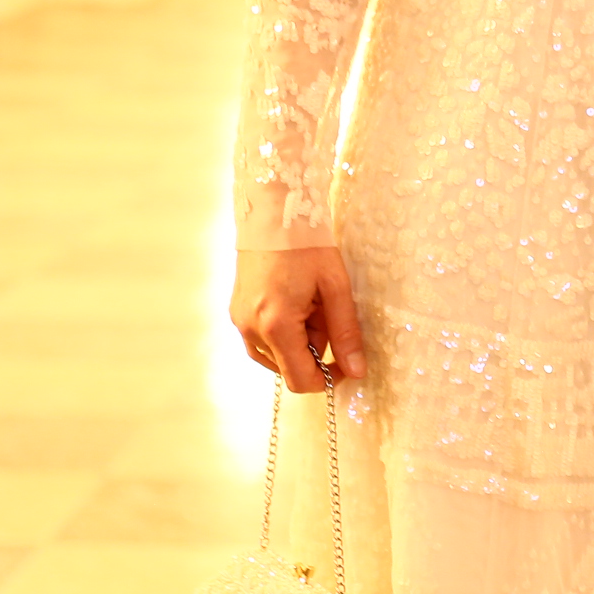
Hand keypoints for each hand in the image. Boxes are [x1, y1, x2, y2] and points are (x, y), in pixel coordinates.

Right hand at [229, 245, 365, 388]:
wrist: (274, 213)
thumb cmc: (308, 245)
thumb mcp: (335, 287)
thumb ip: (345, 333)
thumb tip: (356, 371)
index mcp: (276, 325)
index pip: (300, 380)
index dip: (328, 378)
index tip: (346, 360)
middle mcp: (250, 330)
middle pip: (289, 366)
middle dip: (314, 350)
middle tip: (325, 310)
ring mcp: (240, 322)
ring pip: (276, 355)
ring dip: (298, 341)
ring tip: (309, 303)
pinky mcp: (237, 314)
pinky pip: (263, 341)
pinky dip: (282, 333)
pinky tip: (294, 304)